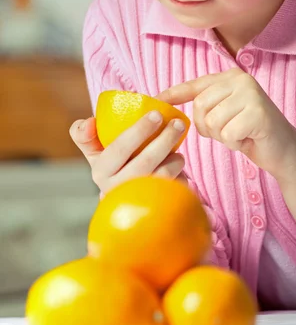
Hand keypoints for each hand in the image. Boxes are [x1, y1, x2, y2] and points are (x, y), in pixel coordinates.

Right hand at [69, 112, 187, 194]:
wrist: (124, 201)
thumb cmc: (112, 166)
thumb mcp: (94, 151)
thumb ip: (84, 134)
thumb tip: (89, 122)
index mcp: (100, 171)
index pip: (119, 147)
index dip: (139, 130)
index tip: (156, 114)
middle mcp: (117, 189)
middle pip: (145, 162)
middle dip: (165, 139)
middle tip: (178, 124)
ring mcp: (138, 202)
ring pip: (163, 177)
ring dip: (175, 159)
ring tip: (178, 148)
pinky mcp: (157, 210)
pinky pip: (174, 191)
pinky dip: (181, 176)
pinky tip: (177, 168)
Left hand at [157, 68, 295, 176]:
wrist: (285, 149)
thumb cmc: (250, 132)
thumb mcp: (225, 113)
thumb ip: (206, 105)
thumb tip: (168, 104)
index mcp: (231, 76)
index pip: (195, 85)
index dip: (174, 93)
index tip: (157, 99)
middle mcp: (241, 79)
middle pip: (200, 106)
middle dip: (208, 127)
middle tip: (227, 131)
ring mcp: (251, 94)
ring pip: (212, 121)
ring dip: (222, 136)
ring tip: (239, 133)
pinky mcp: (258, 113)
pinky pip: (227, 134)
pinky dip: (235, 143)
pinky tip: (248, 139)